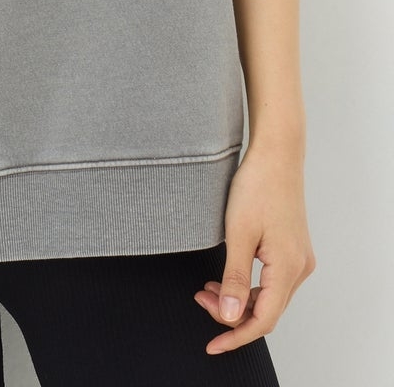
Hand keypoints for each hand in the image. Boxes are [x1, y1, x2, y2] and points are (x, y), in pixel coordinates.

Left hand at [193, 143, 315, 354]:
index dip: (236, 336)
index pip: (263, 320)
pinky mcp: (292, 248)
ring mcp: (298, 258)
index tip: (212, 346)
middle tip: (199, 299)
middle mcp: (300, 268)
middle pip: (267, 310)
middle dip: (232, 314)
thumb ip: (235, 279)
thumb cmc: (257, 186)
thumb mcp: (238, 233)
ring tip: (206, 289)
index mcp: (288, 268)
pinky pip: (272, 280)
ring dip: (239, 299)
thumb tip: (231, 318)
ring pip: (269, 296)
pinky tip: (226, 277)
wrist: (276, 154)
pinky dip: (249, 284)